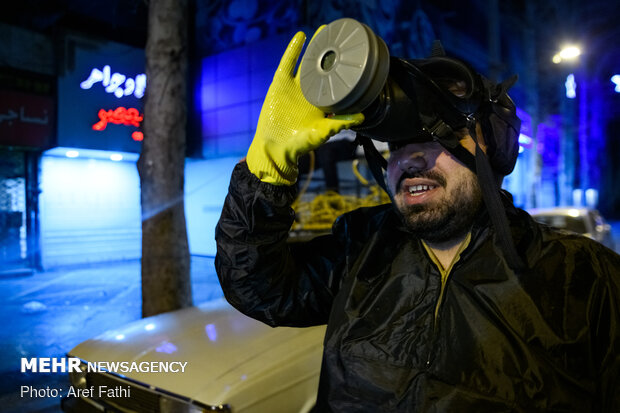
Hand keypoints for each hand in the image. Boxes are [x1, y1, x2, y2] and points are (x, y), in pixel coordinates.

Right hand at [246, 28, 363, 184]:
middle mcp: (311, 92)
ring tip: (324, 31)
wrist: (275, 147)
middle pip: (323, 68)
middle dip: (331, 53)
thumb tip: (363, 116)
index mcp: (323, 103)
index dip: (344, 71)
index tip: (355, 58)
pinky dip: (293, 50)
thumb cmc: (300, 144)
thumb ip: (340, 124)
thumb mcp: (323, 133)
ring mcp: (295, 86)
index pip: (337, 83)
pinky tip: (301, 36)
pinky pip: (287, 63)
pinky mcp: (280, 83)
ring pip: (306, 62)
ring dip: (315, 46)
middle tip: (342, 39)